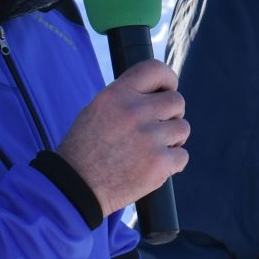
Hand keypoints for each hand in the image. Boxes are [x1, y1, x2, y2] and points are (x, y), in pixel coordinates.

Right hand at [58, 58, 189, 215]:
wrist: (76, 188)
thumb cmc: (84, 150)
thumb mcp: (96, 110)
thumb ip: (126, 98)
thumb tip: (157, 92)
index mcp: (116, 95)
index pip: (155, 69)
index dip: (168, 79)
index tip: (168, 88)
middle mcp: (134, 112)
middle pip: (177, 101)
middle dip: (171, 115)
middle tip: (156, 128)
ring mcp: (149, 138)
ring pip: (183, 128)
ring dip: (172, 139)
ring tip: (151, 149)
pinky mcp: (159, 163)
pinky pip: (182, 155)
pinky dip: (172, 162)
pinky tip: (153, 166)